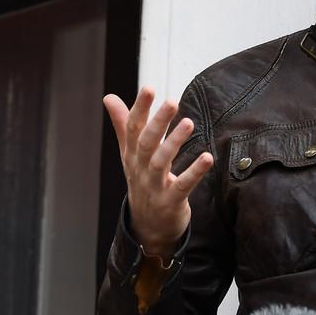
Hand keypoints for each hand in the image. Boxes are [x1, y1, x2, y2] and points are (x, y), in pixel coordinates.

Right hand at [103, 87, 213, 259]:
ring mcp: (154, 186)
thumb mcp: (130, 154)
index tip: (148, 88)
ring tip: (188, 123)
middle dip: (158, 122)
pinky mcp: (170, 202)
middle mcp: (140, 169)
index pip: (132, 128)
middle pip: (146, 143)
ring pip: (161, 163)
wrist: (147, 226)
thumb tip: (109, 97)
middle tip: (171, 102)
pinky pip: (182, 186)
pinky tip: (207, 158)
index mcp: (132, 154)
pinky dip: (194, 172)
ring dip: (174, 142)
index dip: (139, 108)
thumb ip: (123, 124)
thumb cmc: (142, 182)